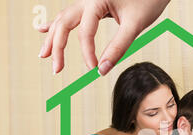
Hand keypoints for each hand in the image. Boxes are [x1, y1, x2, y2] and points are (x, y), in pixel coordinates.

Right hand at [37, 0, 169, 74]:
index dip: (87, 52)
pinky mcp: (92, 4)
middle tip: (56, 69)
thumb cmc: (148, 0)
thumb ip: (119, 47)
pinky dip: (58, 24)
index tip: (94, 68)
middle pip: (64, 22)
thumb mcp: (135, 25)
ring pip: (64, 18)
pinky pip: (71, 15)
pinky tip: (43, 29)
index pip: (85, 31)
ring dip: (53, 36)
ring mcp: (88, 0)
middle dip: (57, 46)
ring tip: (44, 55)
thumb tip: (102, 70)